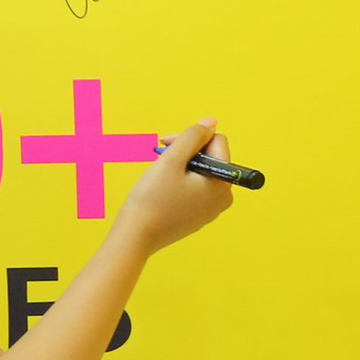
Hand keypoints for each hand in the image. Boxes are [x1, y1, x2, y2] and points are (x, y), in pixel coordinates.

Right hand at [116, 118, 234, 257]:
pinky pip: (195, 189)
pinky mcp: (198, 217)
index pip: (217, 142)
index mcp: (222, 182)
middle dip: (187, 152)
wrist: (135, 237)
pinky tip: (162, 189)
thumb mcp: (171, 160)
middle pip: (211, 157)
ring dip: (181, 166)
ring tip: (160, 175)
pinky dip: (180, 183)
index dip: (191, 137)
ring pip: (201, 172)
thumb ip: (193, 136)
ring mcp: (211, 209)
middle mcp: (223, 198)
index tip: (168, 145)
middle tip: (161, 157)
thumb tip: (211, 123)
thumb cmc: (152, 200)